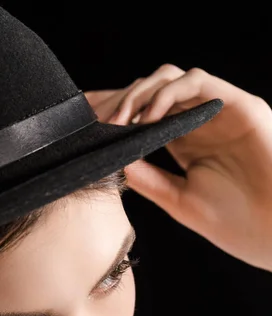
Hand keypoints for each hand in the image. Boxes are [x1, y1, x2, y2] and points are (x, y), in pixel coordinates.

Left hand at [85, 65, 271, 271]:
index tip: (89, 126)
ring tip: (120, 120)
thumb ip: (146, 176)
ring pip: (172, 79)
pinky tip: (147, 117)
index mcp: (186, 141)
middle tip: (100, 123)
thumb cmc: (233, 222)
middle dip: (122, 102)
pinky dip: (168, 92)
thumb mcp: (178, 199)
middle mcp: (201, 122)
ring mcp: (220, 112)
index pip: (145, 115)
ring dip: (140, 94)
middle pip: (153, 92)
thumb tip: (112, 160)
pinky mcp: (239, 105)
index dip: (117, 114)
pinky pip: (198, 82)